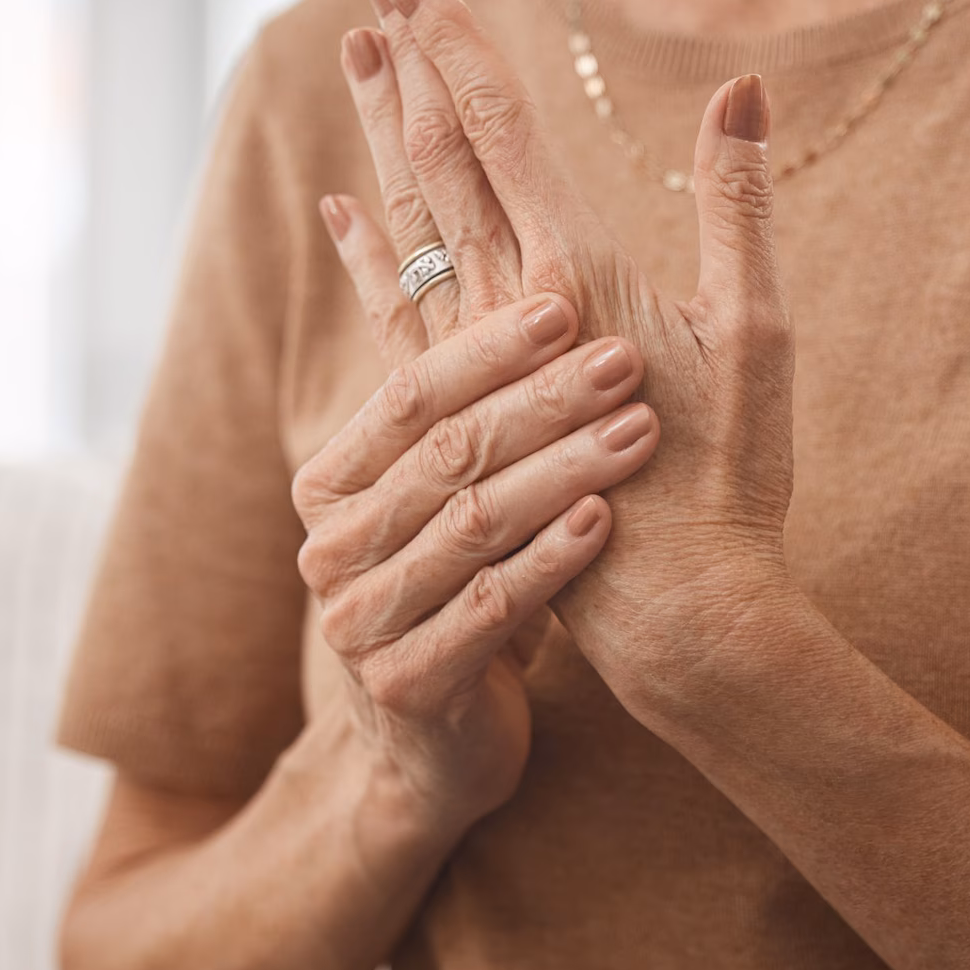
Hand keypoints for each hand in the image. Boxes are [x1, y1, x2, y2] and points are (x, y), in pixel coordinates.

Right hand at [289, 284, 658, 837]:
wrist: (438, 746)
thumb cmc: (458, 588)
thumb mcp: (443, 492)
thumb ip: (444, 394)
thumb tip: (382, 223)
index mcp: (329, 484)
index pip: (408, 393)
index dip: (487, 347)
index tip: (566, 305)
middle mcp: (330, 549)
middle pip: (448, 454)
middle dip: (544, 399)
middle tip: (624, 359)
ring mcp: (360, 623)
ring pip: (474, 525)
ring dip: (564, 471)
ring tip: (639, 430)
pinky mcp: (406, 685)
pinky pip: (488, 607)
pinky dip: (550, 560)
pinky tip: (607, 521)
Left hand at [351, 0, 799, 709]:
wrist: (676, 613)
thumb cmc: (733, 482)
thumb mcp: (756, 337)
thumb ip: (740, 208)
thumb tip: (742, 89)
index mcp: (578, 272)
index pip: (496, 130)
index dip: (450, 50)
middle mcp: (509, 306)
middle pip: (441, 163)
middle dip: (406, 74)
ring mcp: (476, 364)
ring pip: (412, 224)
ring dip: (383, 140)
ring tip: (356, 68)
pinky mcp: (464, 416)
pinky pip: (396, 313)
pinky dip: (369, 253)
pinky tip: (343, 214)